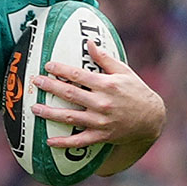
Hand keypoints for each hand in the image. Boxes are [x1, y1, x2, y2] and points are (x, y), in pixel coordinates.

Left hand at [31, 41, 164, 149]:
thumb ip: (104, 58)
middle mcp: (102, 103)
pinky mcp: (102, 136)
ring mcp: (101, 121)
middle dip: (50, 87)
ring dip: (50, 113)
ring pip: (70, 117)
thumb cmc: (136, 91)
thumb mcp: (124, 71)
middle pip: (70, 94)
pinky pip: (80, 141)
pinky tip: (49, 141)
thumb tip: (89, 42)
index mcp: (107, 85)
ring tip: (34, 108)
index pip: (78, 75)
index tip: (48, 65)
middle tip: (35, 82)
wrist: (151, 119)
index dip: (61, 69)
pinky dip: (64, 142)